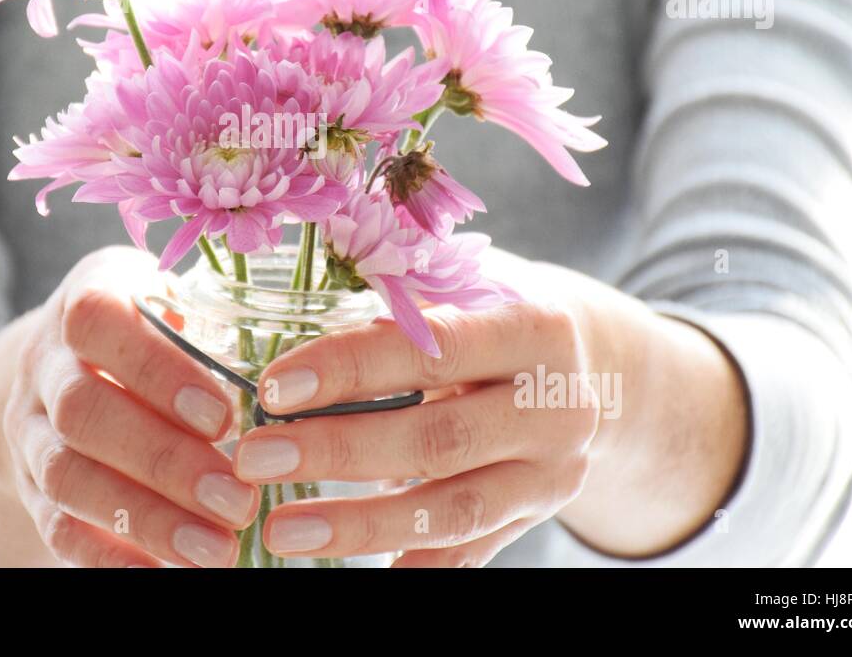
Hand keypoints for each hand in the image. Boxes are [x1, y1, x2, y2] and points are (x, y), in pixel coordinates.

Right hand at [0, 246, 259, 565]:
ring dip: (145, 518)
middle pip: (83, 413)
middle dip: (163, 461)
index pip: (99, 323)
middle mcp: (45, 364)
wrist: (63, 359)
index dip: (156, 371)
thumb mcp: (174, 299)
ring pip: (68, 476)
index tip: (223, 416)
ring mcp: (29, 428)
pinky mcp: (28, 485)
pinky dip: (108, 556)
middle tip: (238, 499)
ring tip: (216, 549)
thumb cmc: (150, 324)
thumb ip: (215, 320)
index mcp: (86, 298)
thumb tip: (299, 371)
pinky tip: (163, 571)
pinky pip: (55, 526)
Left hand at [235, 252, 746, 564]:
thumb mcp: (474, 280)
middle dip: (338, 451)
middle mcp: (552, 407)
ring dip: (360, 526)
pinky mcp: (534, 517)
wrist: (597, 369)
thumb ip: (408, 287)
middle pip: (439, 439)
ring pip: (452, 511)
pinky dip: (413, 564)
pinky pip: (470, 551)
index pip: (433, 350)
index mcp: (532, 329)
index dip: (350, 369)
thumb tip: (298, 301)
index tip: (273, 388)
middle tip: (254, 458)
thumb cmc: (503, 309)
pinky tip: (356, 571)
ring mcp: (549, 474)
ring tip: (281, 530)